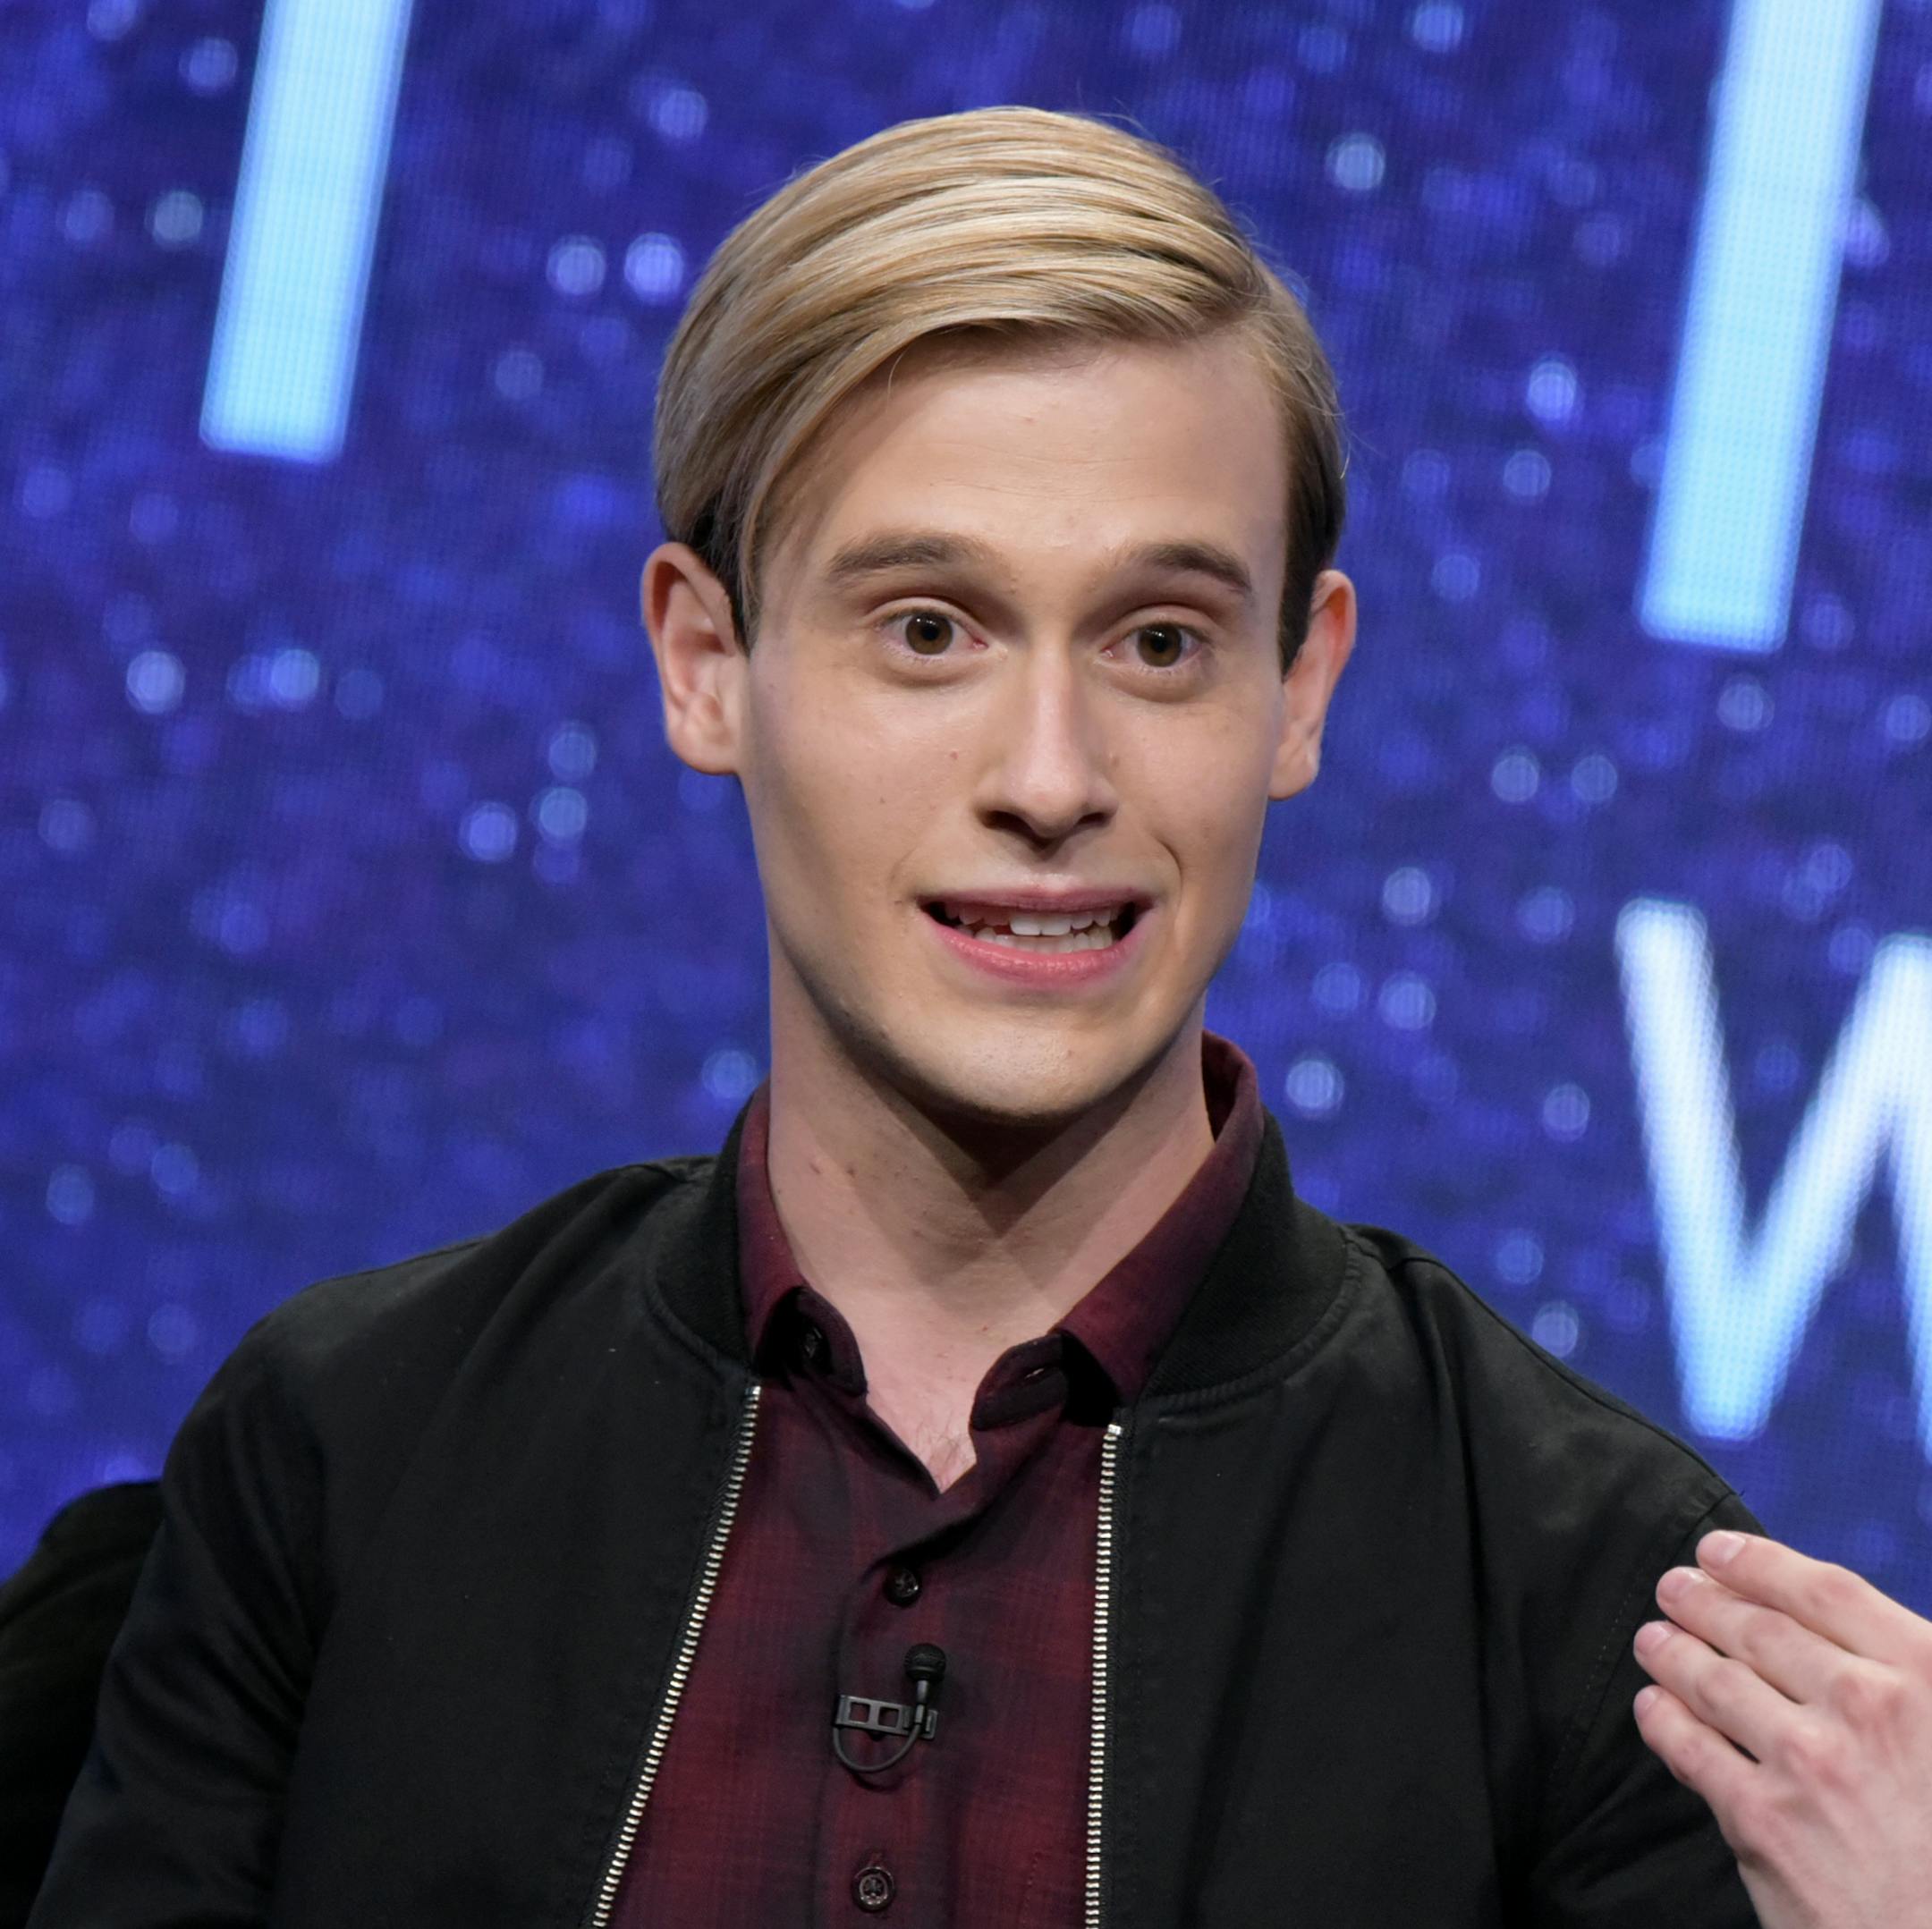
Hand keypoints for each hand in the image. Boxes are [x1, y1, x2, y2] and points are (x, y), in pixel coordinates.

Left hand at [1632, 1528, 1931, 1928]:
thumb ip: (1905, 1677)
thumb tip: (1845, 1639)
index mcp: (1925, 1675)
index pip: (1824, 1592)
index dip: (1760, 1564)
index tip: (1720, 1552)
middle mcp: (1864, 1705)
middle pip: (1758, 1630)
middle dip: (1705, 1601)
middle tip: (1675, 1589)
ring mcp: (1807, 1760)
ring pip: (1714, 1680)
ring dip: (1674, 1651)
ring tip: (1652, 1639)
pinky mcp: (1762, 1819)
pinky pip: (1691, 1749)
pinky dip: (1663, 1719)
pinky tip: (1653, 1707)